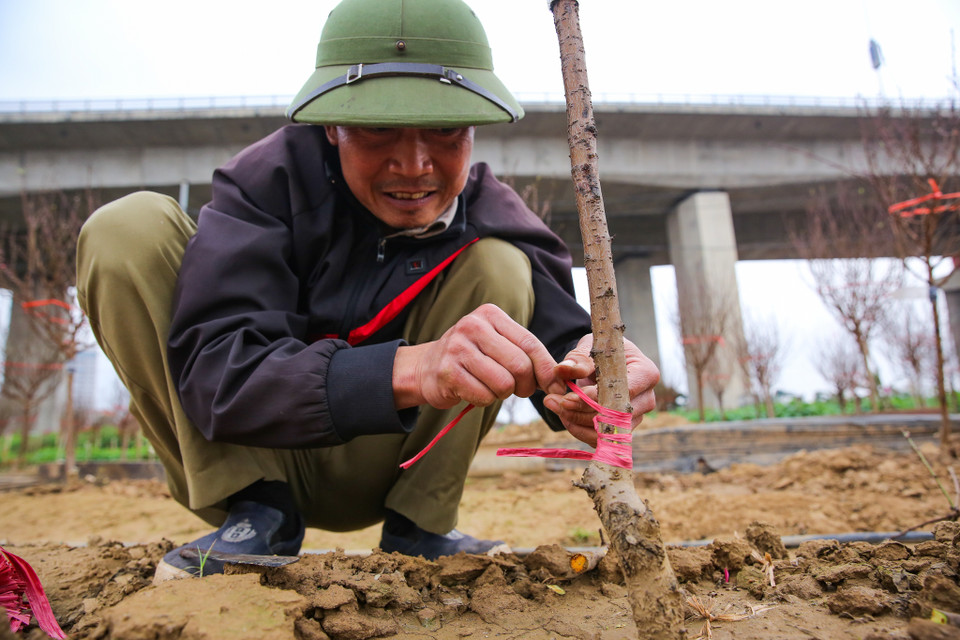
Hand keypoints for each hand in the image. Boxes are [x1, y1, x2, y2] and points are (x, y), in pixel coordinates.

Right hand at [392, 303, 560, 409]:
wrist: (426, 367)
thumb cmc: (471, 357)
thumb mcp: (497, 344)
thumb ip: (526, 355)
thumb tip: (559, 381)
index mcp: (490, 315)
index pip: (530, 343)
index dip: (547, 369)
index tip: (557, 387)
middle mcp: (472, 326)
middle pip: (520, 365)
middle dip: (525, 385)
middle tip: (518, 389)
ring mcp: (458, 348)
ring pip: (503, 383)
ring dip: (502, 394)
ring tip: (490, 386)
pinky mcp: (448, 372)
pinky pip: (484, 396)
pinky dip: (485, 400)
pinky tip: (474, 390)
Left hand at [542, 335, 659, 445]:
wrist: (607, 364)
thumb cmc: (603, 353)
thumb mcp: (591, 348)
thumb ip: (578, 359)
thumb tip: (562, 369)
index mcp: (646, 373)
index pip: (624, 392)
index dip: (595, 398)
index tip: (568, 398)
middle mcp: (646, 398)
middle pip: (616, 415)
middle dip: (582, 412)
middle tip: (557, 403)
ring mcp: (636, 417)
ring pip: (608, 430)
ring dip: (578, 423)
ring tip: (557, 409)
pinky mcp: (623, 429)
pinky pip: (602, 438)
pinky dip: (580, 431)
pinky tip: (565, 418)